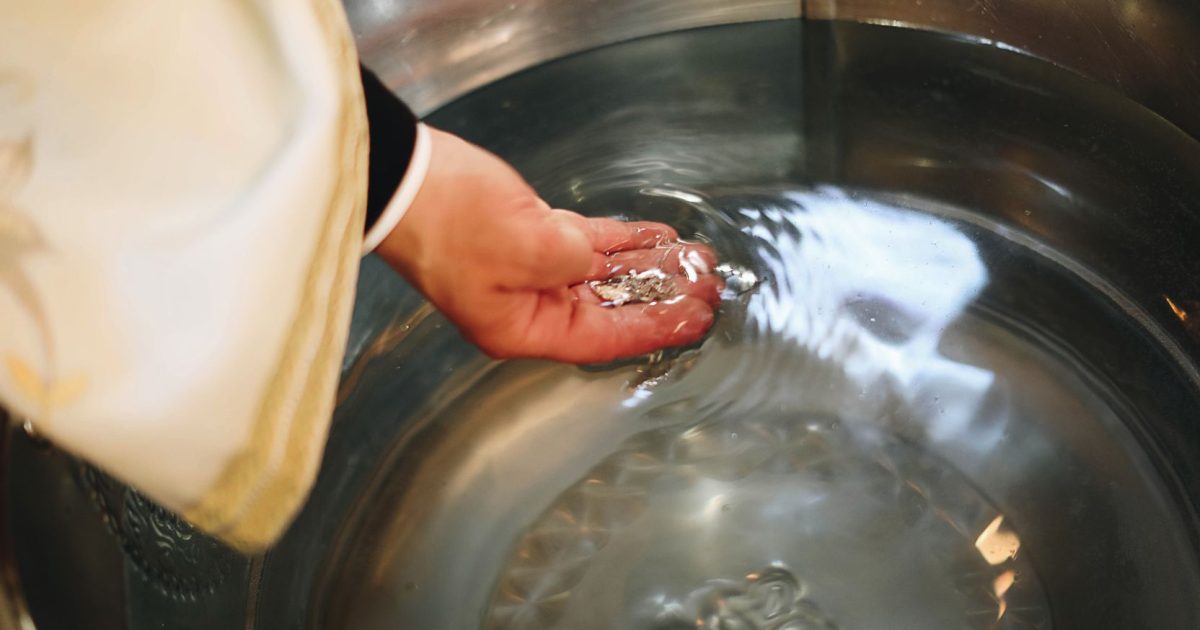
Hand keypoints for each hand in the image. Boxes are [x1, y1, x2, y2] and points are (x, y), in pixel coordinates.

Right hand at [375, 127, 721, 362]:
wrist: (404, 176)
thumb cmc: (448, 221)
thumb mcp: (528, 248)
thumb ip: (576, 259)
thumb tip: (591, 255)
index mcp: (523, 328)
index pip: (605, 338)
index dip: (656, 328)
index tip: (697, 319)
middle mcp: (530, 306)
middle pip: (611, 307)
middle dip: (661, 294)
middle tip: (708, 286)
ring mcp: (530, 270)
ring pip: (604, 273)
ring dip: (649, 265)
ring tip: (693, 260)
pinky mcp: (530, 235)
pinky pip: (588, 243)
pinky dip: (623, 239)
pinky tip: (656, 235)